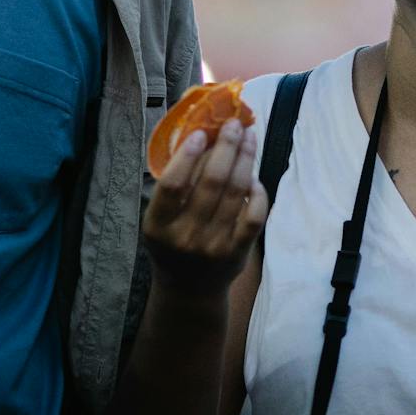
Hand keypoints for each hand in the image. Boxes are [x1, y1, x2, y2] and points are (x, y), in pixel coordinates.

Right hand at [141, 118, 266, 296]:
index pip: (172, 184)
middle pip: (211, 182)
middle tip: (234, 123)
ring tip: (249, 138)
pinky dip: (258, 192)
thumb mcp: (161, 218)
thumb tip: (203, 136)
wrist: (189, 290)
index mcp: (157, 225)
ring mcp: (213, 246)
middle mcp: (184, 236)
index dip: (188, 155)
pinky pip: (254, 215)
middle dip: (226, 146)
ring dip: (245, 159)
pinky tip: (254, 176)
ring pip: (236, 192)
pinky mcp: (237, 253)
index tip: (201, 132)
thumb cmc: (173, 242)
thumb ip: (176, 184)